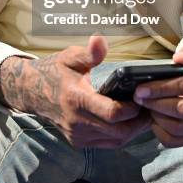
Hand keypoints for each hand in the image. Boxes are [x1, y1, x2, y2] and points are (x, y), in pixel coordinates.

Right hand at [0, 35, 151, 148]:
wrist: (31, 91)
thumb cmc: (54, 71)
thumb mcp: (70, 56)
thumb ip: (89, 52)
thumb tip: (100, 40)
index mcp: (77, 100)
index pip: (112, 114)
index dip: (132, 109)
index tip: (142, 97)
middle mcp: (77, 122)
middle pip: (118, 131)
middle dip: (139, 122)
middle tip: (151, 107)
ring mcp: (78, 135)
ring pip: (115, 140)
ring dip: (133, 130)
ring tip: (144, 114)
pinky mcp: (79, 141)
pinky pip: (107, 143)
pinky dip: (121, 134)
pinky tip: (129, 121)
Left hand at [133, 46, 182, 147]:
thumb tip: (180, 58)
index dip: (161, 89)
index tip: (141, 89)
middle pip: (182, 110)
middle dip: (156, 104)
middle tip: (139, 97)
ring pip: (178, 128)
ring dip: (158, 118)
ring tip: (147, 106)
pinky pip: (176, 141)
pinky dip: (161, 132)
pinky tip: (155, 121)